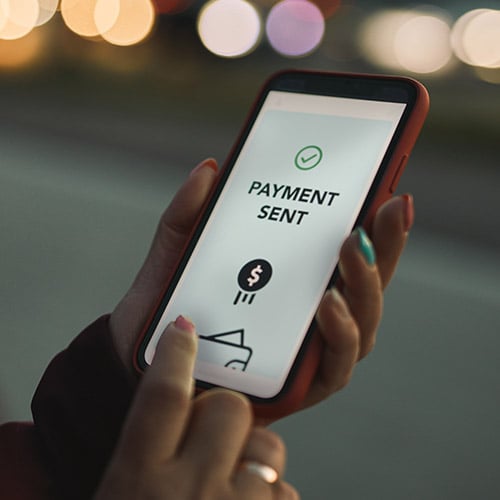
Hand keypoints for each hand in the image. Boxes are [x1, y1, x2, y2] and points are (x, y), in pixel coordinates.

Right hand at [95, 316, 297, 499]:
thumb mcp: (119, 499)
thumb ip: (144, 457)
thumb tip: (175, 411)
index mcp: (136, 482)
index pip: (160, 397)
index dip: (174, 356)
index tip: (184, 329)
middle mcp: (187, 494)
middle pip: (227, 409)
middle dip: (226, 412)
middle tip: (214, 434)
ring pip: (267, 449)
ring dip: (255, 458)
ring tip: (233, 486)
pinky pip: (286, 495)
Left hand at [110, 158, 412, 416]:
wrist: (142, 365)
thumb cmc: (172, 312)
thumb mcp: (176, 255)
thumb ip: (189, 214)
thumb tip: (211, 168)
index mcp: (295, 281)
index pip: (345, 252)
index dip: (376, 223)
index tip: (389, 187)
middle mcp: (313, 316)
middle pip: (366, 282)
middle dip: (385, 242)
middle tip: (389, 204)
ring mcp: (311, 352)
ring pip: (363, 322)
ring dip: (366, 283)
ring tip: (352, 246)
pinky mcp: (302, 387)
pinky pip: (337, 367)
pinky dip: (341, 334)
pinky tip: (330, 303)